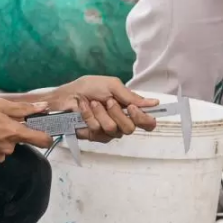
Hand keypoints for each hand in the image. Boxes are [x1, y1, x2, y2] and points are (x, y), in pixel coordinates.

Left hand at [44, 77, 159, 142]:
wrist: (68, 93)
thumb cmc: (90, 87)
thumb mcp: (112, 86)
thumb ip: (131, 97)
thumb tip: (154, 103)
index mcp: (129, 110)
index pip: (147, 123)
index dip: (145, 119)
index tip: (133, 108)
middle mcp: (121, 123)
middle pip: (130, 128)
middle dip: (117, 113)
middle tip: (108, 101)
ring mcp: (108, 131)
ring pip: (113, 129)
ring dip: (101, 112)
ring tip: (92, 102)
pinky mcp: (94, 136)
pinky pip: (97, 130)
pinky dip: (89, 115)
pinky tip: (84, 107)